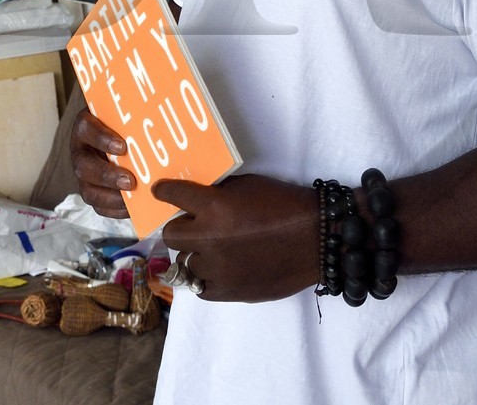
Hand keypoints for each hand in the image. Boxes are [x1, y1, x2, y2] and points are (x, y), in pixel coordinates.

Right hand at [70, 110, 133, 220]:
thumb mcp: (126, 112)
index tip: (122, 146)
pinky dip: (115, 210)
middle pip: (83, 166)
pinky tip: (133, 209)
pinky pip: (99, 206)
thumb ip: (138, 114)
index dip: (101, 138)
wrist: (118, 131)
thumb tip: (167, 114)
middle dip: (107, 176)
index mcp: (85, 126)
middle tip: (130, 181)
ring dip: (111, 198)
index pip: (86, 129)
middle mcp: (80, 150)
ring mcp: (84, 173)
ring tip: (132, 199)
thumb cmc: (124, 120)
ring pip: (88, 190)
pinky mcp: (92, 190)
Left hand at [155, 174, 315, 302]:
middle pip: (172, 235)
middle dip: (181, 228)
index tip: (159, 192)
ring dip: (196, 254)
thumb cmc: (284, 205)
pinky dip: (205, 278)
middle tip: (193, 226)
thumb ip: (218, 192)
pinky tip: (216, 270)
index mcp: (213, 206)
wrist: (317, 240)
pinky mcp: (229, 291)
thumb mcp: (247, 186)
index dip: (164, 192)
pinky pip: (200, 288)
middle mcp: (209, 238)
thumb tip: (195, 197)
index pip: (173, 196)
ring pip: (185, 263)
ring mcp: (217, 268)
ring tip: (213, 250)